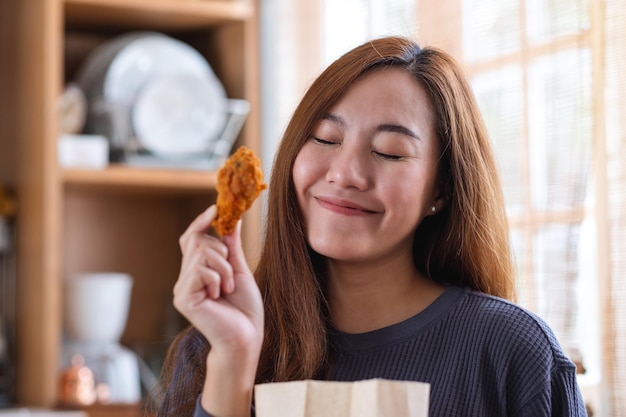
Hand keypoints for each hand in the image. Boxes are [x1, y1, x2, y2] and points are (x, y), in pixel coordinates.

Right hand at [173, 205, 263, 355]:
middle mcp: (185, 278)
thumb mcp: (239, 269)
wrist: (246, 336)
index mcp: (197, 272)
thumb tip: (232, 220)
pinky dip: (217, 278)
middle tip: (230, 275)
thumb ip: (232, 246)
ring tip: (227, 288)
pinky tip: (219, 296)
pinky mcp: (183, 298)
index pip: (191, 238)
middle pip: (197, 241)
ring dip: (223, 268)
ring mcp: (182, 288)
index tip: (215, 209)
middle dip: (221, 251)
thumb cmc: (245, 308)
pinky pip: (200, 270)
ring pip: (200, 253)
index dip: (200, 222)